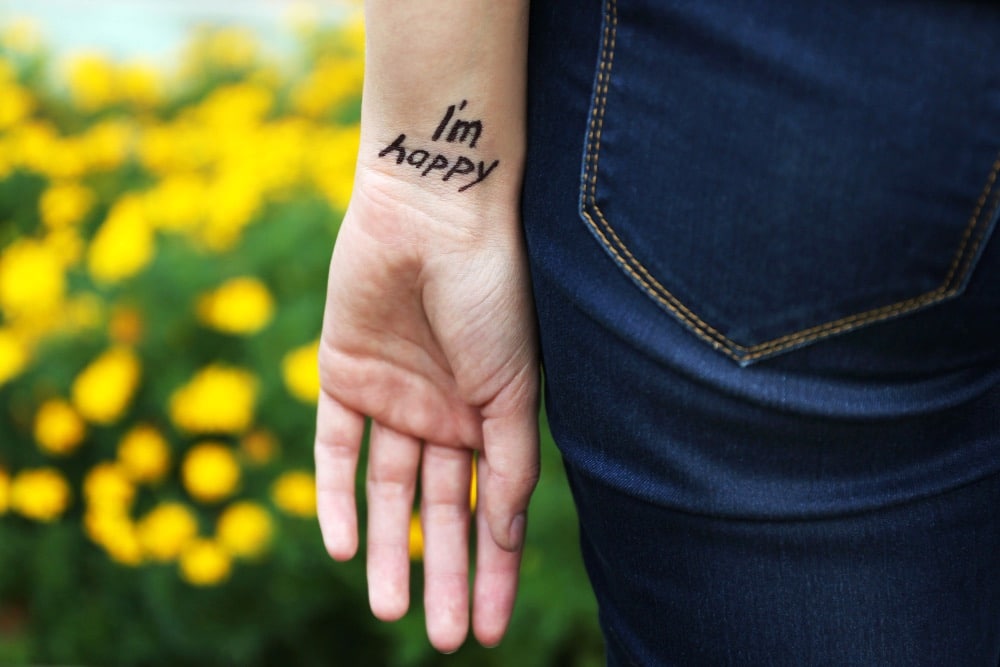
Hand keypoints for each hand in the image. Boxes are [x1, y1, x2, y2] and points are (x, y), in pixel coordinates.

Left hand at [314, 168, 539, 651]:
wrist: (436, 212)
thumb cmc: (494, 293)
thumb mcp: (517, 388)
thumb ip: (511, 462)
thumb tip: (509, 535)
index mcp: (494, 416)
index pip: (491, 509)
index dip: (491, 569)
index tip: (487, 629)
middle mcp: (444, 414)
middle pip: (440, 511)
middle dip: (443, 574)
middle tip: (442, 638)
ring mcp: (394, 397)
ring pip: (388, 490)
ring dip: (389, 550)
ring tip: (391, 611)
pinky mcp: (343, 375)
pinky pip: (335, 448)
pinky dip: (334, 496)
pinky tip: (342, 546)